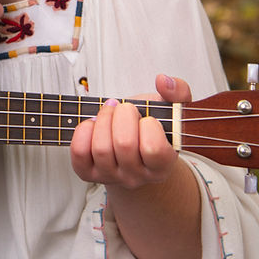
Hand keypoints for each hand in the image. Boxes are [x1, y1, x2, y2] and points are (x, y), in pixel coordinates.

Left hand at [70, 74, 191, 187]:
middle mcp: (137, 176)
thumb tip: (163, 81)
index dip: (148, 125)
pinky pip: (80, 153)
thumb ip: (178, 91)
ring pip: (101, 149)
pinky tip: (93, 124)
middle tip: (125, 109)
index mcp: (162, 165)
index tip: (147, 118)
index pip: (154, 149)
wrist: (132, 145)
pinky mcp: (89, 173)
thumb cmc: (150, 127)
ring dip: (103, 119)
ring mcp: (111, 177)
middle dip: (122, 114)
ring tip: (110, 112)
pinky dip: (83, 131)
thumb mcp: (171, 108)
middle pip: (124, 144)